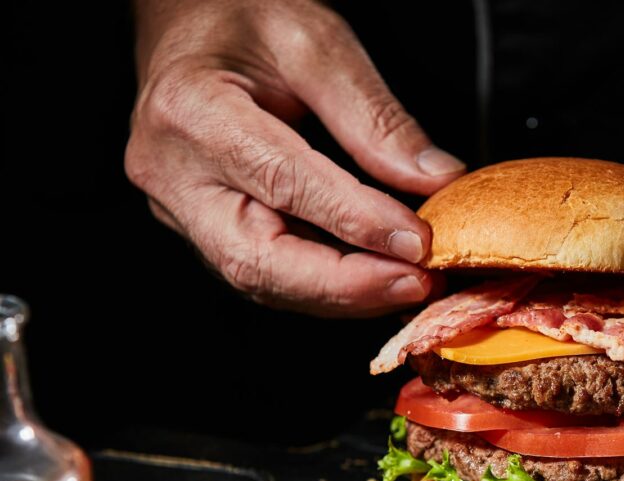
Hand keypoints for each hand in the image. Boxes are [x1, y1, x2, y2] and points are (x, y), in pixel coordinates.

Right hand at [125, 0, 464, 316]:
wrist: (189, 19)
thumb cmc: (243, 18)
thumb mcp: (317, 43)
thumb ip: (375, 117)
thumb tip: (436, 180)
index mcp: (191, 111)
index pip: (284, 183)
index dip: (357, 221)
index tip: (418, 241)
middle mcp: (172, 172)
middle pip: (259, 259)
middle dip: (348, 286)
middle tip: (418, 284)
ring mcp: (180, 207)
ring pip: (262, 279)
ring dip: (342, 295)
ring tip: (408, 286)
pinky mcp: (201, 227)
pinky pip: (265, 271)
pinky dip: (325, 285)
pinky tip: (374, 281)